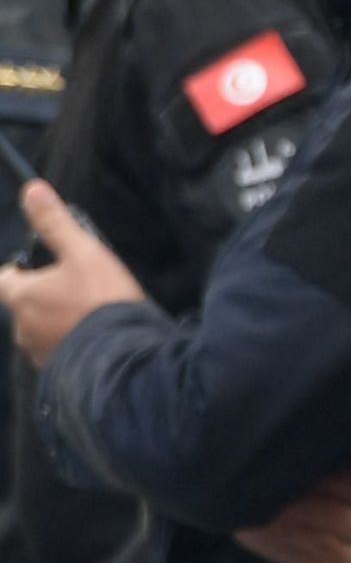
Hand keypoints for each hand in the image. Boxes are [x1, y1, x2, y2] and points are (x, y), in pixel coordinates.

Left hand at [0, 182, 144, 363]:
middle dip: (46, 296)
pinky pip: (60, 352)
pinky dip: (73, 343)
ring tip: (93, 315)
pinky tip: (97, 338)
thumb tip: (33, 189)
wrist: (128, 357)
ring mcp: (39, 352)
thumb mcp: (84, 252)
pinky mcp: (58, 372)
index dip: (18, 269)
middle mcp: (21, 326)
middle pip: (25, 304)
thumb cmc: (103, 301)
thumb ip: (56, 223)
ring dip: (59, 321)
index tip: (37, 265)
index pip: (4, 277)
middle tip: (80, 288)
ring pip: (42, 329)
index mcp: (21, 296)